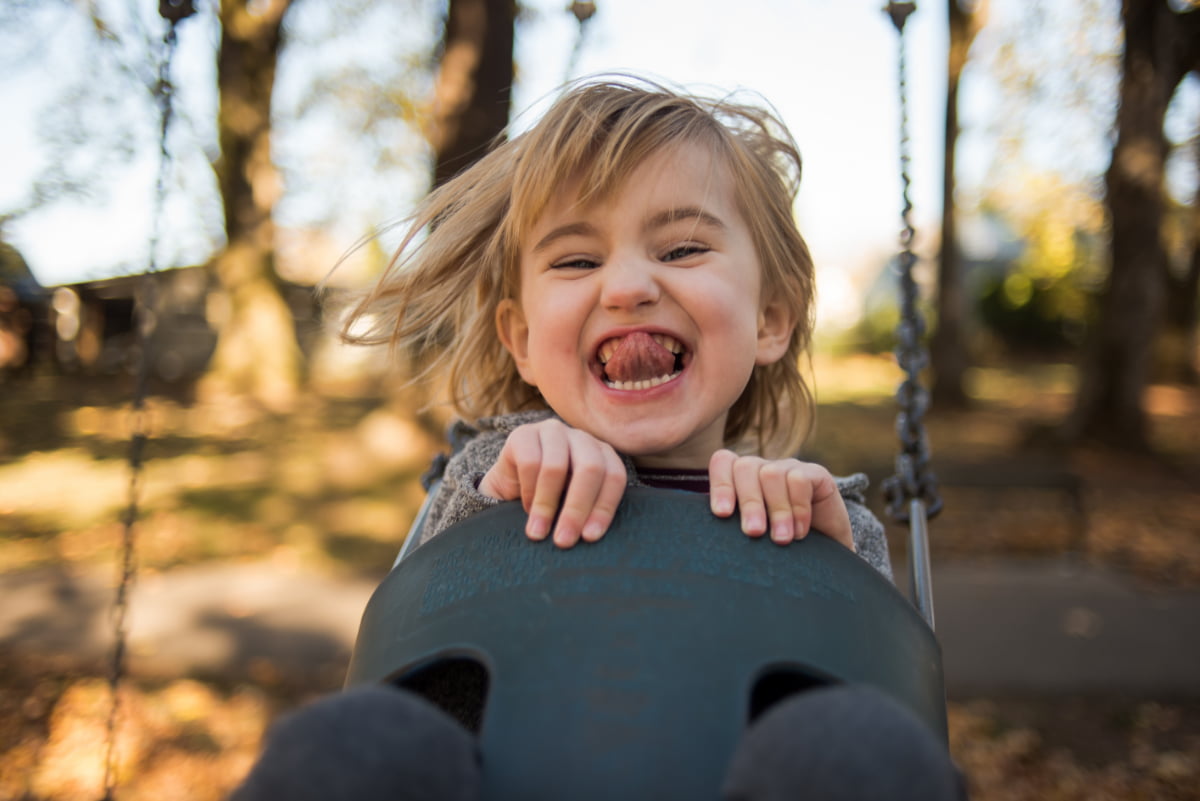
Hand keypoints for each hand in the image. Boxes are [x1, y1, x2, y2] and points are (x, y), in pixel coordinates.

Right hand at [478, 419, 627, 547]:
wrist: (508, 492)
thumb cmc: (549, 502)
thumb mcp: (573, 507)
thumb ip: (588, 514)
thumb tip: (590, 537)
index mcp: (602, 455)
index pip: (614, 476)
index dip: (604, 507)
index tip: (589, 537)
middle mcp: (581, 439)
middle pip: (590, 468)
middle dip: (577, 508)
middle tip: (564, 540)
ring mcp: (553, 432)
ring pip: (556, 466)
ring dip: (546, 505)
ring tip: (539, 531)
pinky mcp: (523, 434)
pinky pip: (529, 462)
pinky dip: (528, 491)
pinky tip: (526, 507)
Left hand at [708, 450, 854, 550]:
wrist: (826, 557)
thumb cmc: (776, 549)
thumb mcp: (750, 538)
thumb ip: (729, 529)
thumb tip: (700, 538)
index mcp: (740, 479)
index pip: (723, 462)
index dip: (720, 484)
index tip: (722, 514)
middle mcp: (763, 469)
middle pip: (745, 467)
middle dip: (748, 502)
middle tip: (754, 532)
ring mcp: (789, 468)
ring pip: (772, 474)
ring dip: (776, 510)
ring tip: (780, 539)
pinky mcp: (816, 474)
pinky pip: (799, 480)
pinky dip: (798, 509)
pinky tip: (800, 533)